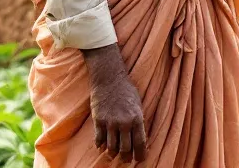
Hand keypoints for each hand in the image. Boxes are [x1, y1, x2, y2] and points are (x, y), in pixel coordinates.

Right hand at [83, 44, 146, 162]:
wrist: (109, 78)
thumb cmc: (126, 90)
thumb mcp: (138, 105)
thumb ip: (138, 121)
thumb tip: (139, 138)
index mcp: (137, 118)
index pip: (140, 143)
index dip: (140, 155)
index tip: (139, 160)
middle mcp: (124, 122)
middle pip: (125, 149)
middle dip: (126, 158)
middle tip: (125, 161)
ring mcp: (110, 122)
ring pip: (111, 147)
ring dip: (112, 154)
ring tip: (113, 156)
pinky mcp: (98, 120)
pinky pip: (99, 140)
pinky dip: (101, 146)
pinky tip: (102, 147)